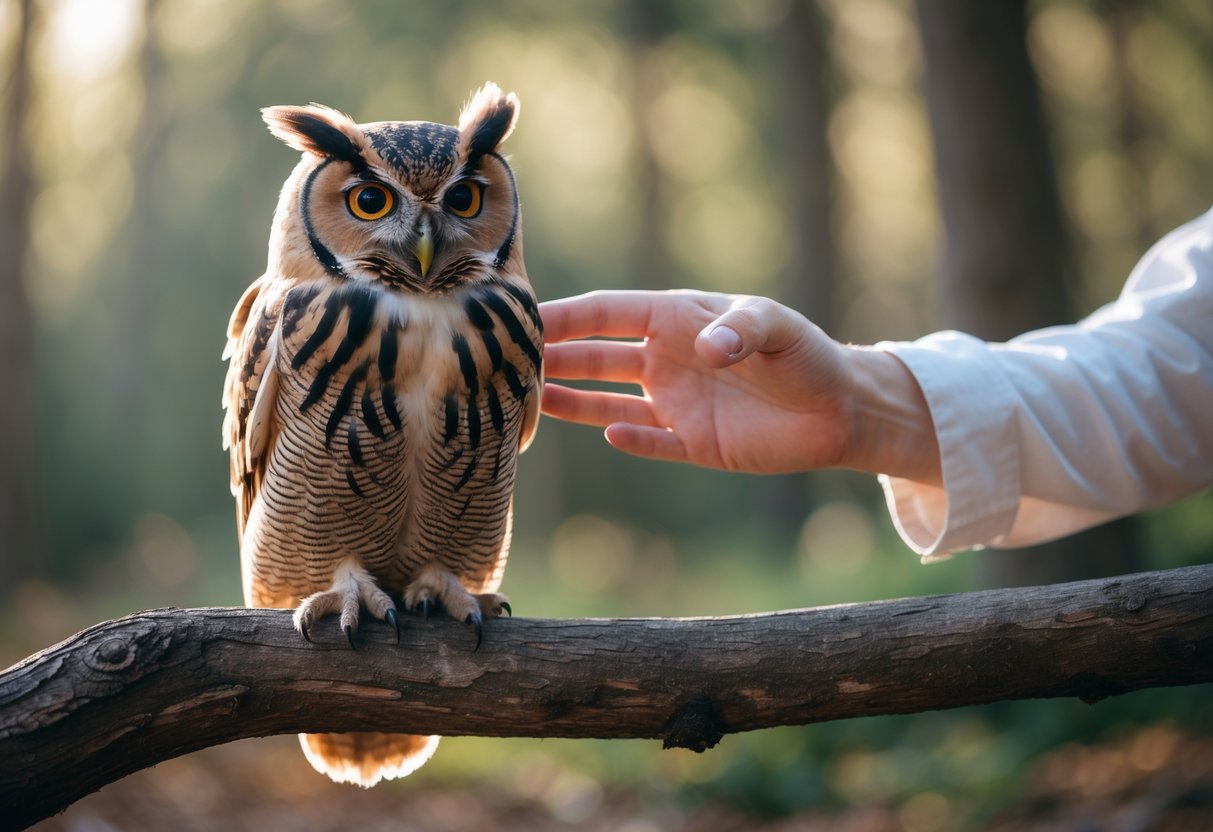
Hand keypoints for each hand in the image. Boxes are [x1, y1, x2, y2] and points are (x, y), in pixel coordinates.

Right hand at [540, 290, 939, 480]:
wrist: (840, 411)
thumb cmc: (807, 355)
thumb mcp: (779, 329)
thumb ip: (744, 329)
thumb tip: (709, 347)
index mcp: (676, 320)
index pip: (607, 314)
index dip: (566, 316)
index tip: (521, 319)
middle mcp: (666, 359)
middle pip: (595, 356)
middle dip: (552, 357)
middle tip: (503, 365)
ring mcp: (674, 402)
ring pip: (606, 399)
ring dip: (571, 398)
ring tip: (528, 402)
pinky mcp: (691, 442)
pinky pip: (647, 439)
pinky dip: (626, 437)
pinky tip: (605, 434)